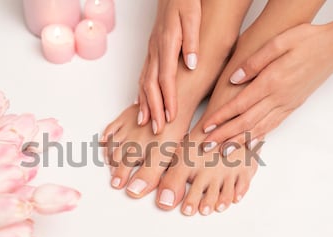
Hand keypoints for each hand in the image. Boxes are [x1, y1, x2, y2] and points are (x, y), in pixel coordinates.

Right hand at [138, 0, 200, 134]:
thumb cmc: (185, 1)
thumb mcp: (192, 15)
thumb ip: (192, 39)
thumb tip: (192, 64)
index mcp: (166, 43)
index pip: (166, 78)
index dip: (168, 99)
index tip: (171, 116)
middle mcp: (155, 50)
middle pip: (151, 85)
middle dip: (154, 109)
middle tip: (156, 128)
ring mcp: (151, 51)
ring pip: (144, 82)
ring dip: (144, 104)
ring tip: (144, 122)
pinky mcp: (151, 51)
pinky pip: (142, 75)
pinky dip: (140, 91)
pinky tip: (140, 102)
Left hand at [202, 23, 332, 153]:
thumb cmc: (308, 41)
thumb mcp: (279, 42)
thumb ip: (255, 62)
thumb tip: (234, 79)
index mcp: (271, 82)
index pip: (239, 105)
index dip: (221, 118)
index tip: (206, 127)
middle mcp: (278, 98)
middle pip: (246, 123)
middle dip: (224, 136)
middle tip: (206, 145)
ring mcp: (286, 105)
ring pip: (259, 128)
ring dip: (239, 141)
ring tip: (222, 150)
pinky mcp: (292, 106)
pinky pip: (272, 126)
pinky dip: (258, 136)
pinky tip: (249, 142)